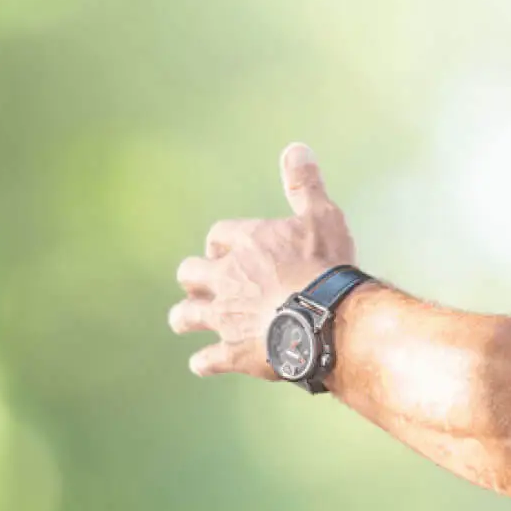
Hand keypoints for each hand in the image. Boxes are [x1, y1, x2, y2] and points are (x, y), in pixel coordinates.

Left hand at [168, 143, 357, 378]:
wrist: (326, 318)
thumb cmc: (325, 266)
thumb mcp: (320, 216)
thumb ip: (304, 185)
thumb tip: (295, 147)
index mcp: (245, 244)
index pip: (219, 237)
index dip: (222, 244)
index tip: (226, 250)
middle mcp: (225, 279)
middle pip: (190, 274)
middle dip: (193, 279)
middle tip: (202, 285)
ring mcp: (225, 317)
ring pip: (186, 316)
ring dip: (185, 318)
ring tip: (185, 321)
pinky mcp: (232, 352)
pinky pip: (207, 359)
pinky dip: (205, 361)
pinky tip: (204, 363)